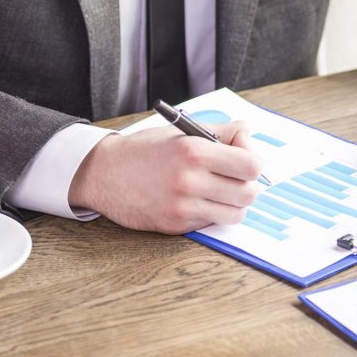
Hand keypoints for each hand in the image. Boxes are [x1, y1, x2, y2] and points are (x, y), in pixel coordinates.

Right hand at [68, 122, 262, 233]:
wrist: (104, 172)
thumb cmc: (145, 150)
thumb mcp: (182, 130)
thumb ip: (221, 132)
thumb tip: (247, 134)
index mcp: (195, 151)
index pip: (251, 165)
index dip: (252, 160)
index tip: (243, 157)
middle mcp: (190, 181)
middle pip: (249, 193)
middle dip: (247, 184)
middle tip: (234, 177)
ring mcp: (182, 207)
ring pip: (235, 214)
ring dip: (234, 203)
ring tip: (221, 190)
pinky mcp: (175, 226)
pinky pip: (211, 223)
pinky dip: (212, 213)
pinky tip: (199, 199)